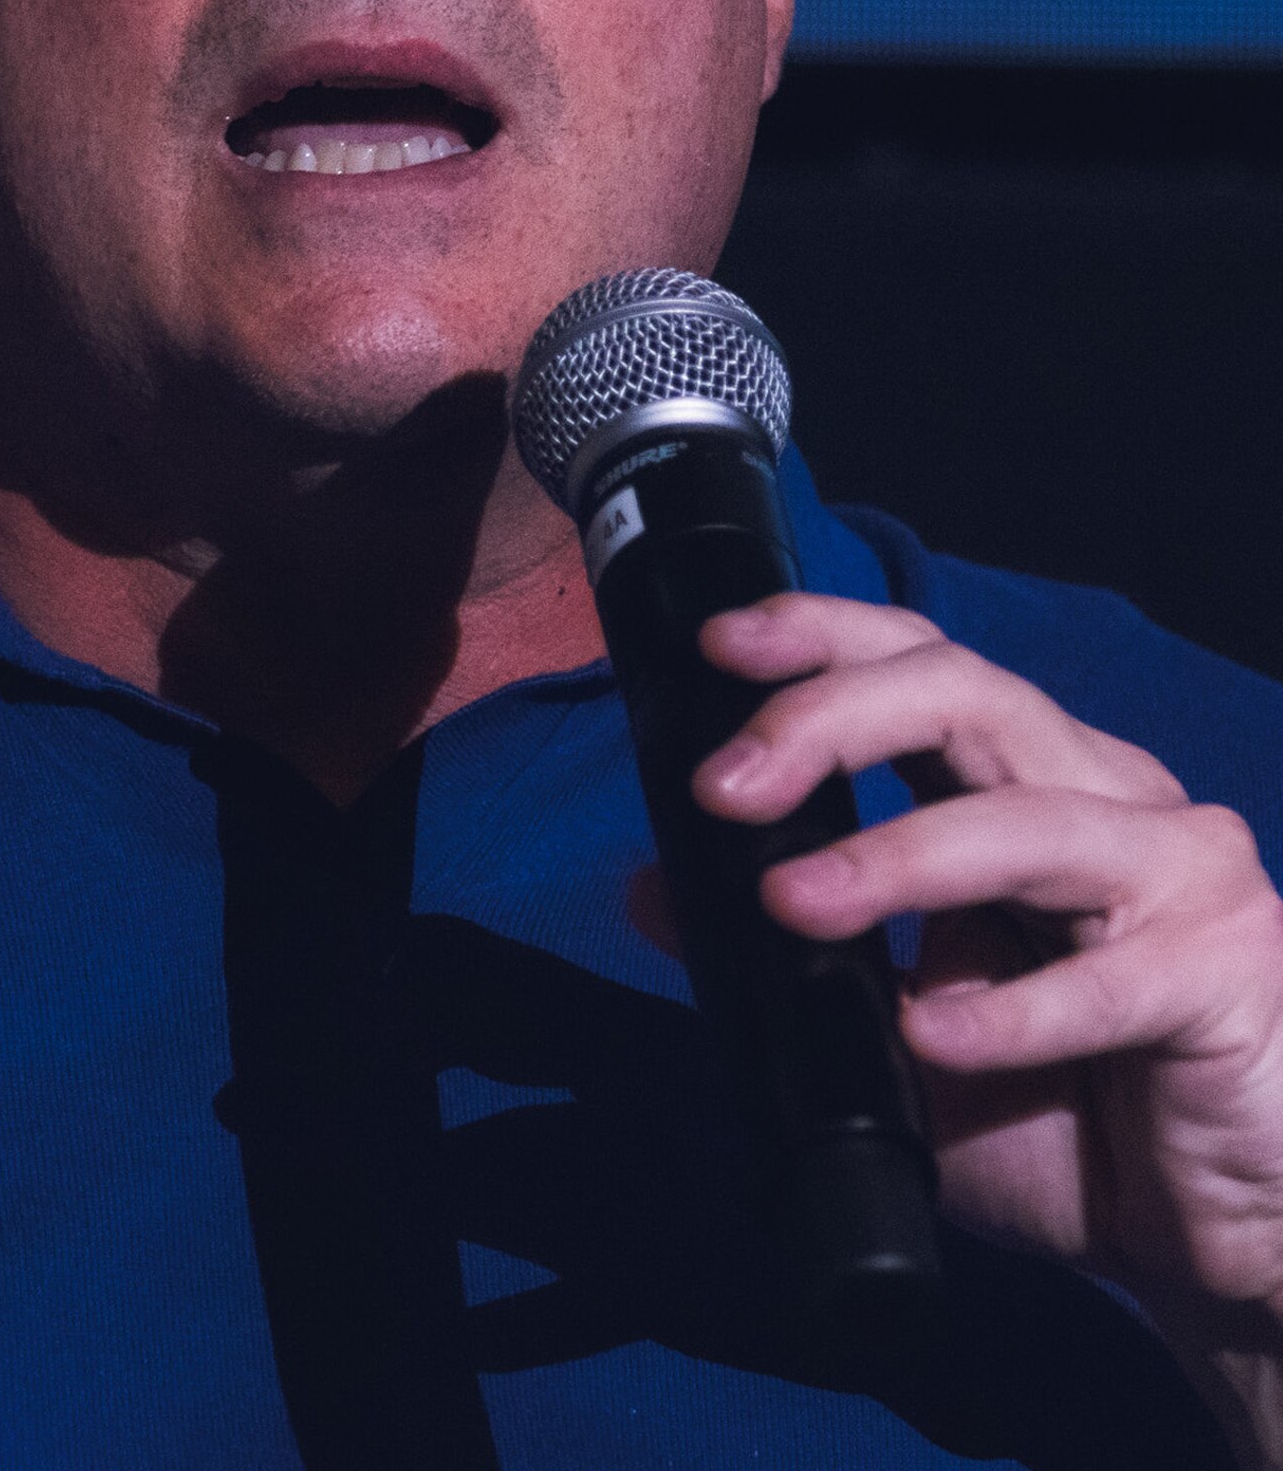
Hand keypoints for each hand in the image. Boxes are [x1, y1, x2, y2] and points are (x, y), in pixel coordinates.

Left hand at [656, 594, 1282, 1456]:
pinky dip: (1012, 1012)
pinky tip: (938, 1036)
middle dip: (833, 722)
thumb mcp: (897, 1027)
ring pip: (1026, 821)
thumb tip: (652, 889)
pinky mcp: (1226, 971)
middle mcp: (1107, 794)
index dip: (822, 638)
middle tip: (726, 787)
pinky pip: (1107, 981)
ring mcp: (1179, 873)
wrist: (1220, 1239)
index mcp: (1027, 781)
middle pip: (969, 696)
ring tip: (795, 902)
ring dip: (897, 859)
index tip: (719, 646)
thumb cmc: (1070, 1114)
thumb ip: (795, 951)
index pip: (923, 663)